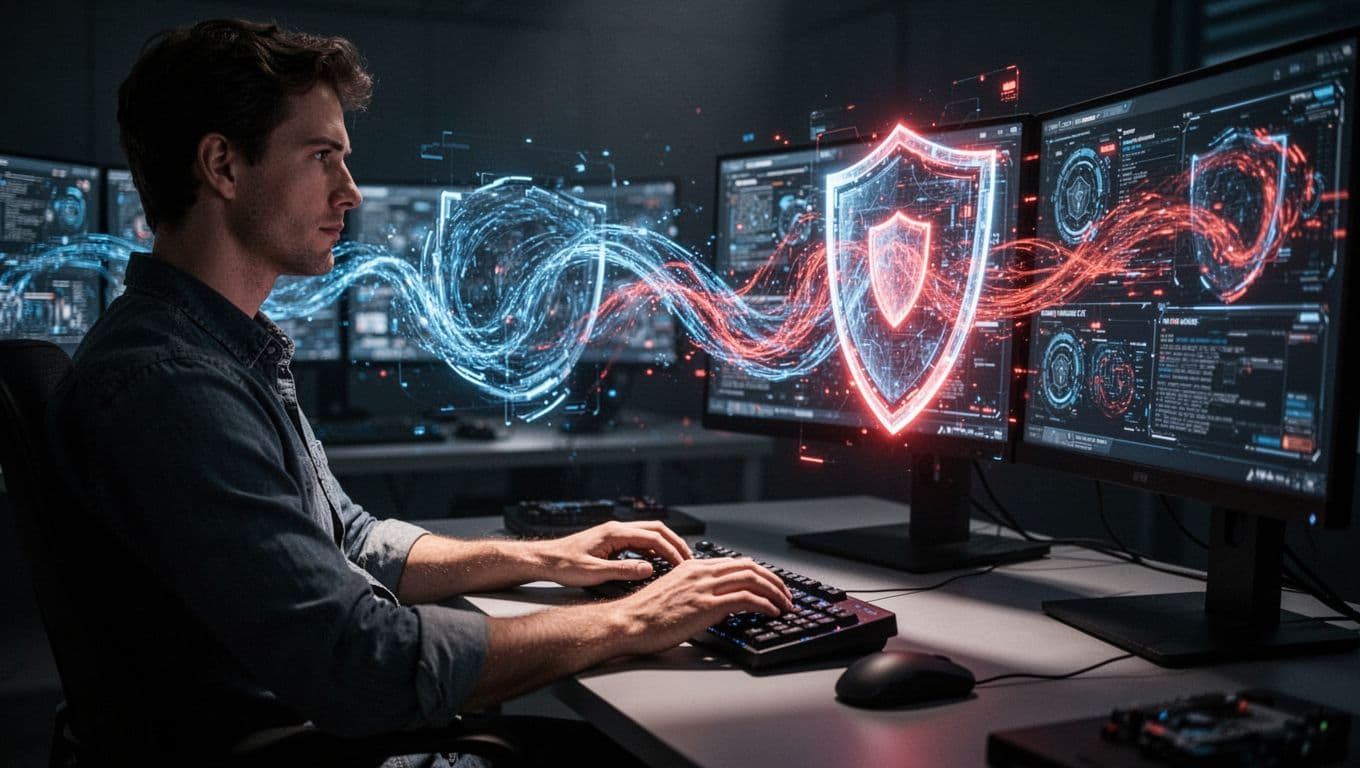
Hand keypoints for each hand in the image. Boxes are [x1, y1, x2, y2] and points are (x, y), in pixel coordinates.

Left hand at [530, 520, 691, 586]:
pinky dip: (652, 550)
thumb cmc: (563, 565)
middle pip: (655, 529)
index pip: (653, 537)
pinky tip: (656, 563)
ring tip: (677, 561)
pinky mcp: (611, 541)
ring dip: (665, 545)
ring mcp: (614, 534)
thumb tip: (649, 569)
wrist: (544, 560)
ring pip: (648, 534)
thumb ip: (623, 570)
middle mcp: (616, 529)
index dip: (671, 550)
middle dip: (674, 542)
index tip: (683, 564)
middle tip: (689, 559)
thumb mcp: (594, 573)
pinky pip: (638, 541)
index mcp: (614, 532)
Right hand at [610, 556, 794, 656]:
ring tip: (786, 603)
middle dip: (773, 580)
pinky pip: (746, 599)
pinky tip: (773, 611)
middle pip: (749, 568)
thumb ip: (697, 591)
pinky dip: (765, 604)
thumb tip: (719, 603)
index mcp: (693, 567)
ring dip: (775, 592)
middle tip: (786, 594)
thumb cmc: (645, 615)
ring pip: (753, 580)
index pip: (736, 563)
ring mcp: (705, 587)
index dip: (759, 573)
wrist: (628, 622)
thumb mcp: (675, 594)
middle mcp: (701, 572)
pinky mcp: (707, 605)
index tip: (770, 584)